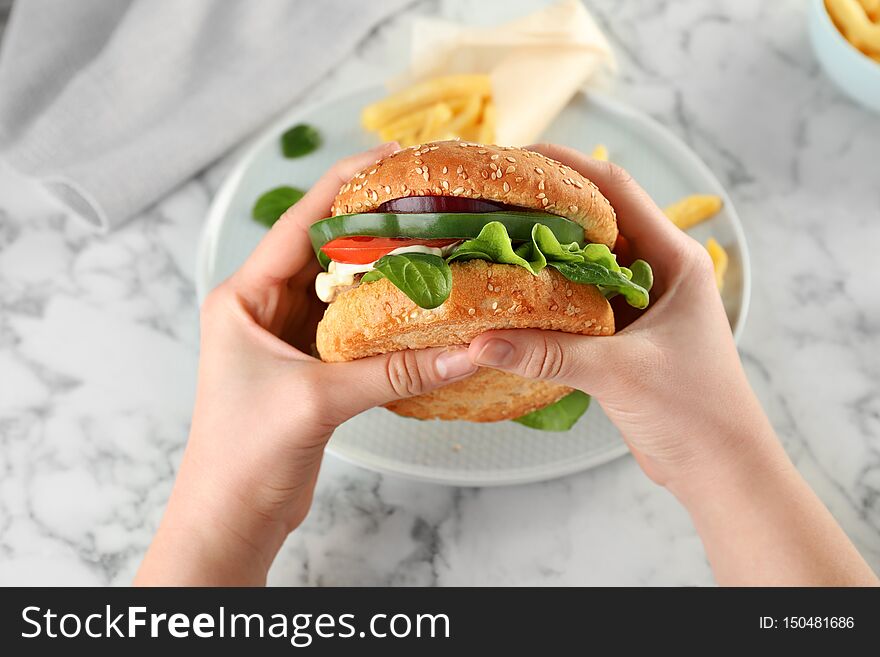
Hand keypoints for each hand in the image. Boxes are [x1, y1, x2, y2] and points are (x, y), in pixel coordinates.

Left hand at [135, 143, 476, 584]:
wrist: (232, 516)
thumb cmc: (243, 456)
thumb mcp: (319, 402)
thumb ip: (395, 373)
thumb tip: (467, 351)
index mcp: (245, 296)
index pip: (301, 222)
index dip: (348, 185)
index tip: (395, 160)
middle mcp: (265, 306)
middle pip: (327, 247)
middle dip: (376, 223)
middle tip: (430, 200)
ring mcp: (290, 336)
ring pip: (346, 287)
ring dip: (386, 270)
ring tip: (437, 243)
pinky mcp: (313, 365)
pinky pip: (356, 326)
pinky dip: (388, 315)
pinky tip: (424, 305)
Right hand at [466, 143, 778, 492]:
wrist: (718, 468)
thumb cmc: (695, 411)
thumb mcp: (620, 373)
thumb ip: (550, 354)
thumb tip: (480, 341)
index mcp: (673, 260)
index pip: (615, 191)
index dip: (567, 165)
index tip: (518, 156)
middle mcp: (655, 272)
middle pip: (593, 221)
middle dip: (544, 207)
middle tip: (489, 199)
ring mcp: (637, 304)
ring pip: (581, 264)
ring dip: (541, 255)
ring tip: (488, 242)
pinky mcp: (620, 336)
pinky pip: (576, 303)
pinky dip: (545, 298)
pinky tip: (509, 298)